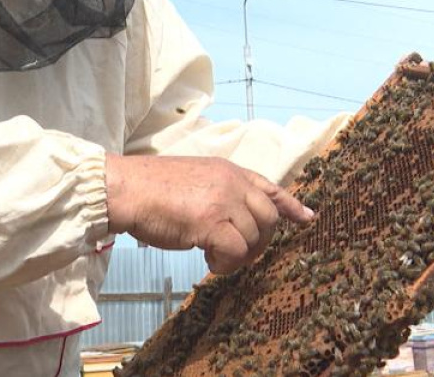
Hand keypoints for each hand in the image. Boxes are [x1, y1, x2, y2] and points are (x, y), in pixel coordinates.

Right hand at [104, 155, 314, 274]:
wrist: (127, 189)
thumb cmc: (151, 188)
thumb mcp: (194, 179)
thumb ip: (218, 192)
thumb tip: (233, 218)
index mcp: (228, 170)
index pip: (270, 186)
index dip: (291, 204)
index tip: (306, 218)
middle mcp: (231, 182)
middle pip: (269, 218)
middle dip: (260, 242)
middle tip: (239, 255)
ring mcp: (223, 201)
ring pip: (254, 238)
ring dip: (238, 256)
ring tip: (213, 256)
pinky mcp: (211, 222)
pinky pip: (235, 252)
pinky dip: (225, 264)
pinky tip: (208, 261)